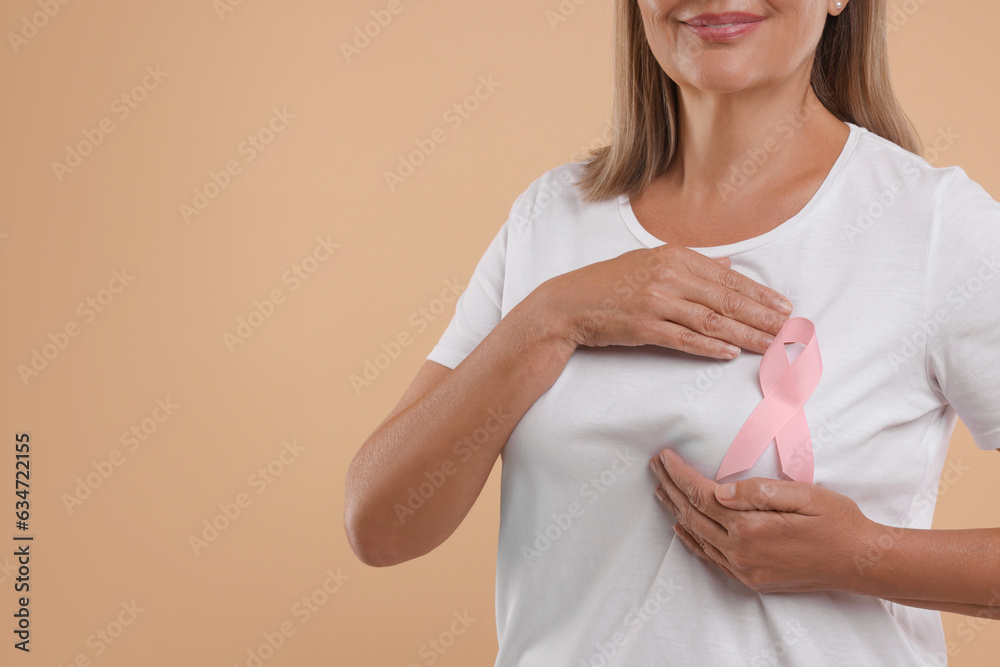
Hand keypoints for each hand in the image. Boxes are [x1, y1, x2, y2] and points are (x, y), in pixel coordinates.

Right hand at [540, 245, 792, 358]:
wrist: (570, 303)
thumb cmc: (609, 282)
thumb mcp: (650, 262)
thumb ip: (691, 264)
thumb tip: (729, 264)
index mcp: (674, 255)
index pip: (727, 277)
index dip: (759, 294)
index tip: (784, 307)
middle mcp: (668, 275)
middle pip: (725, 299)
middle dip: (761, 316)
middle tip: (789, 329)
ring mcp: (656, 301)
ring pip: (711, 321)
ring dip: (744, 335)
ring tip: (770, 345)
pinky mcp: (644, 326)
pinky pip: (684, 339)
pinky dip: (709, 347)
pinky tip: (730, 353)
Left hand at [648, 448, 874, 593]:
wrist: (861, 563)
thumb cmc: (838, 522)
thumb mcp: (802, 494)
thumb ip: (757, 492)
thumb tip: (718, 490)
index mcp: (751, 527)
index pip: (702, 495)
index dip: (679, 474)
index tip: (664, 456)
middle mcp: (742, 552)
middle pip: (693, 515)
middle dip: (670, 487)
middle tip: (654, 466)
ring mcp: (745, 569)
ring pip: (698, 536)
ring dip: (676, 511)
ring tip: (660, 489)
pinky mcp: (752, 578)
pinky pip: (711, 557)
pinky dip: (692, 540)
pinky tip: (682, 528)